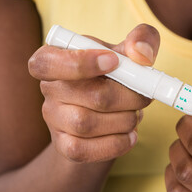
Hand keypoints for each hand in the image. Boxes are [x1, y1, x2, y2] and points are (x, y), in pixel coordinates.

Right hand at [28, 24, 159, 162]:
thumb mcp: (128, 53)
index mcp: (56, 59)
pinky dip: (116, 144)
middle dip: (127, 97)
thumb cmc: (116, 77)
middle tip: (144, 97)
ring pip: (86, 124)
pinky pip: (86, 150)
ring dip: (124, 120)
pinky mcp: (65, 146)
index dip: (80, 63)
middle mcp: (49, 89)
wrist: (108, 115)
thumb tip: (142, 54)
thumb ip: (141, 40)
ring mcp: (54, 120)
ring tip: (135, 115)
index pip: (46, 63)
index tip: (114, 61)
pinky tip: (130, 136)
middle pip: (88, 95)